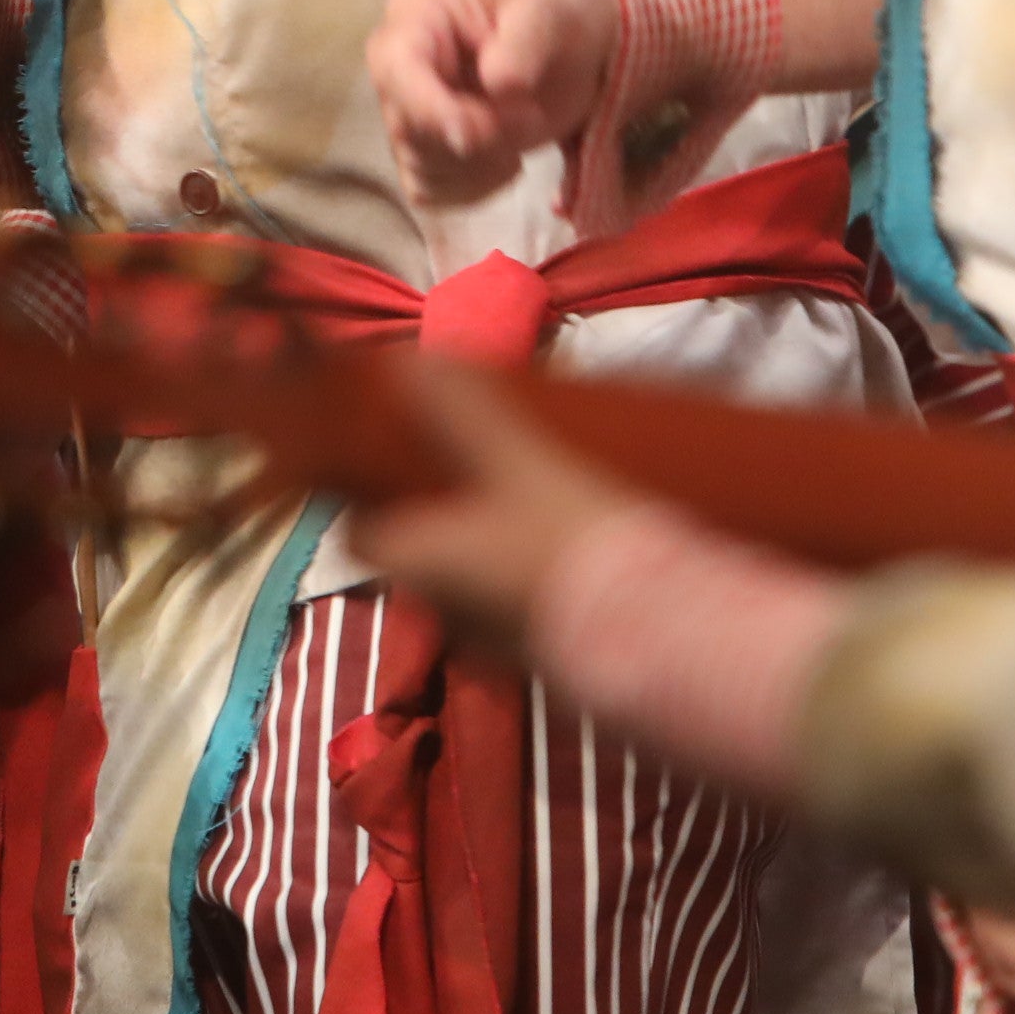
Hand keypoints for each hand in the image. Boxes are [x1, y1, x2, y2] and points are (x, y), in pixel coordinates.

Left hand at [341, 360, 652, 655]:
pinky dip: (517, 571)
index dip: (362, 498)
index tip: (385, 458)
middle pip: (414, 553)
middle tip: (459, 461)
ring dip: (476, 541)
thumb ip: (465, 413)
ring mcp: (491, 638)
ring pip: (462, 578)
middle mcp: (445, 606)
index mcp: (424, 563)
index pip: (359, 536)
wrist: (655, 634)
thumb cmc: (571, 542)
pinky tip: (556, 538)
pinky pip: (509, 603)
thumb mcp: (521, 462)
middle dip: (429, 511)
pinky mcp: (537, 652)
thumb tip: (411, 362)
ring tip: (512, 490)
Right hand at [369, 0, 617, 208]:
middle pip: (407, 125)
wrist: (572, 44)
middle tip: (531, 119)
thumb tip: (498, 85)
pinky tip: (508, 158)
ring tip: (523, 129)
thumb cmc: (553, 13)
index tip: (481, 133)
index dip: (431, 109)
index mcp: (415, 12)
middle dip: (476, 138)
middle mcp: (396, 63)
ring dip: (481, 163)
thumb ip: (526, 40)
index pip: (396, 68)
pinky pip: (430, 190)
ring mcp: (405, 111)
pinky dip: (475, 186)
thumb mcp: (550, 7)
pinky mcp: (423, 151)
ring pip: (419, 164)